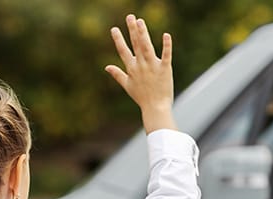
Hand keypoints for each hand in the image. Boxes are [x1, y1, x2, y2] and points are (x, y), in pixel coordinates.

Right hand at [105, 14, 175, 133]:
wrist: (155, 108)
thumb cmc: (142, 98)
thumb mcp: (127, 85)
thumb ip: (117, 74)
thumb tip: (106, 66)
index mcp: (132, 68)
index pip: (123, 51)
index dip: (118, 39)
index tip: (114, 28)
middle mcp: (141, 65)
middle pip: (135, 44)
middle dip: (132, 30)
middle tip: (130, 17)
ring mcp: (153, 66)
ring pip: (147, 47)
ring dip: (143, 33)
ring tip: (140, 21)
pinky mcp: (165, 69)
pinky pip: (166, 55)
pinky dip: (166, 45)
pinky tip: (166, 34)